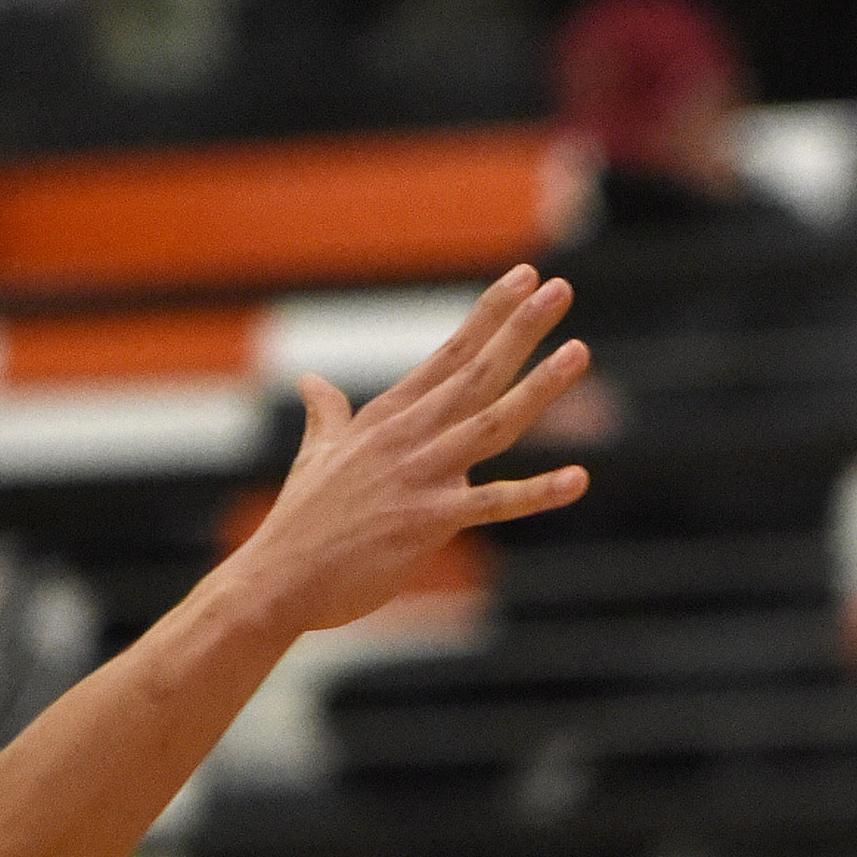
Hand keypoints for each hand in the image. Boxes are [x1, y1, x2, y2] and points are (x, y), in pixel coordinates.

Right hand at [227, 265, 590, 636]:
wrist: (277, 579)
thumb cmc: (300, 522)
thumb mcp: (314, 455)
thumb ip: (325, 414)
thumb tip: (310, 380)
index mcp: (387, 418)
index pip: (449, 353)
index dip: (489, 315)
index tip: (525, 278)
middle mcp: (407, 436)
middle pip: (476, 373)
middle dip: (520, 329)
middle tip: (560, 288)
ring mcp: (419, 476)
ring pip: (492, 423)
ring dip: (539, 388)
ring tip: (579, 351)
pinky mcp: (428, 522)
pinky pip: (494, 504)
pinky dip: (538, 493)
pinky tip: (578, 478)